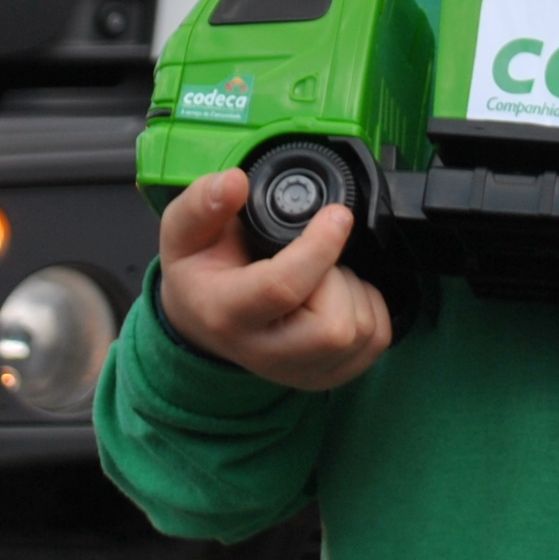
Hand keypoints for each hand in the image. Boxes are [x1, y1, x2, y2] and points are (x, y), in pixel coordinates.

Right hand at [154, 168, 395, 392]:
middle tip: (318, 255)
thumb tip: (235, 182)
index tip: (336, 215)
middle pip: (334, 328)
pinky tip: (337, 295)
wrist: (202, 321)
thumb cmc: (199, 272)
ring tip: (320, 275)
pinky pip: (375, 340)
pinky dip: (368, 309)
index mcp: (226, 313)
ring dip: (352, 291)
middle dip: (338, 278)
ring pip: (360, 332)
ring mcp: (298, 371)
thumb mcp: (182, 232)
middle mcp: (263, 353)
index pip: (283, 288)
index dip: (319, 248)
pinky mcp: (325, 377)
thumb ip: (203, 203)